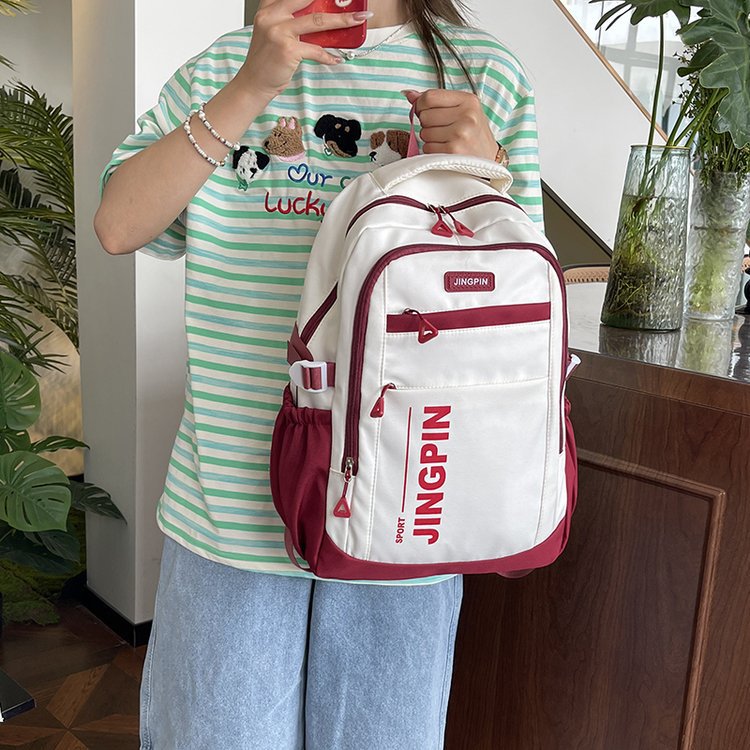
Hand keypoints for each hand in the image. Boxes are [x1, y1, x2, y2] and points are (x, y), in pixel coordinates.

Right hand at [238, 0, 370, 99]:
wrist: (254, 83)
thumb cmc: (267, 61)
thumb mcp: (274, 34)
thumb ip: (292, 23)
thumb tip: (323, 21)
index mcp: (269, 9)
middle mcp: (272, 16)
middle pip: (309, 2)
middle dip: (333, 4)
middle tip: (354, 6)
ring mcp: (279, 32)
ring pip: (317, 22)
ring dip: (341, 21)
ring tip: (357, 20)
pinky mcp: (287, 49)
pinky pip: (315, 50)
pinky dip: (328, 56)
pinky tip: (336, 59)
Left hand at [403, 89, 497, 161]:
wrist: (489, 161)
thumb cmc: (473, 134)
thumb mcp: (462, 110)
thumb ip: (435, 101)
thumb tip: (408, 94)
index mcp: (468, 100)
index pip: (429, 97)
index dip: (421, 106)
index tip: (426, 112)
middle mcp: (467, 115)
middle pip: (424, 115)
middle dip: (427, 124)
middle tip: (442, 130)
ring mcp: (461, 133)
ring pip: (424, 132)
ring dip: (429, 139)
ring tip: (445, 140)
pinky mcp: (454, 151)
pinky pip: (427, 148)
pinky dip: (432, 151)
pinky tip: (445, 150)